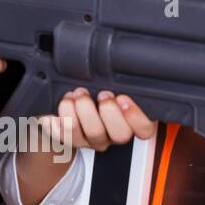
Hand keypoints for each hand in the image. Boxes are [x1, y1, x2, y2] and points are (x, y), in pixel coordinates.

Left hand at [40, 88, 156, 154]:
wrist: (59, 111)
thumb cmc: (88, 94)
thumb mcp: (106, 86)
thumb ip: (116, 83)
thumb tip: (123, 64)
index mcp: (127, 122)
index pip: (145, 129)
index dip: (136, 116)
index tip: (123, 98)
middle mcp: (111, 135)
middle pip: (120, 135)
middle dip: (110, 111)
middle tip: (101, 94)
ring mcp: (90, 140)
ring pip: (93, 134)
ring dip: (84, 111)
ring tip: (75, 95)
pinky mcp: (69, 140)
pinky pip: (65, 135)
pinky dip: (60, 118)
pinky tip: (59, 106)